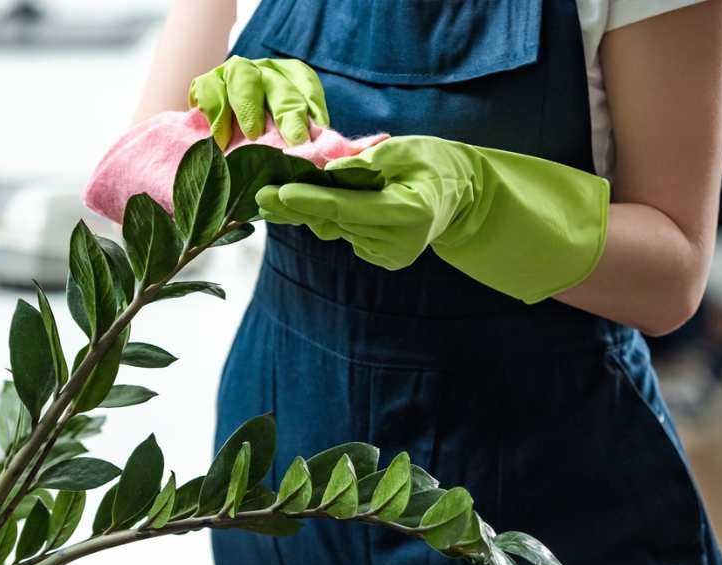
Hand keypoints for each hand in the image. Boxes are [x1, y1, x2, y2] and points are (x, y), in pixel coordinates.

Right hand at [189, 56, 329, 147]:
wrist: (223, 144)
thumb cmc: (269, 142)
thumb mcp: (293, 139)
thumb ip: (315, 142)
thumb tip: (346, 156)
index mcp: (292, 79)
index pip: (307, 85)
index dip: (314, 106)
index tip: (320, 129)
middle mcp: (266, 72)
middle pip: (279, 86)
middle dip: (288, 114)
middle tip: (294, 141)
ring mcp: (235, 73)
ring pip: (243, 78)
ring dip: (249, 107)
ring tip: (254, 134)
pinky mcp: (208, 82)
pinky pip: (209, 88)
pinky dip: (215, 112)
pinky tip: (220, 138)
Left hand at [257, 136, 472, 269]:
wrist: (462, 195)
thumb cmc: (434, 163)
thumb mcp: (406, 149)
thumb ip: (367, 161)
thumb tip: (326, 171)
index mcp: (411, 213)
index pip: (350, 207)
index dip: (313, 199)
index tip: (279, 191)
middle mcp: (401, 242)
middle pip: (338, 222)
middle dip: (297, 207)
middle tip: (258, 196)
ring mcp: (393, 255)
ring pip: (338, 230)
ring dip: (308, 212)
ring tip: (273, 197)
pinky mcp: (386, 259)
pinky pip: (347, 235)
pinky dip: (330, 218)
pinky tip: (313, 204)